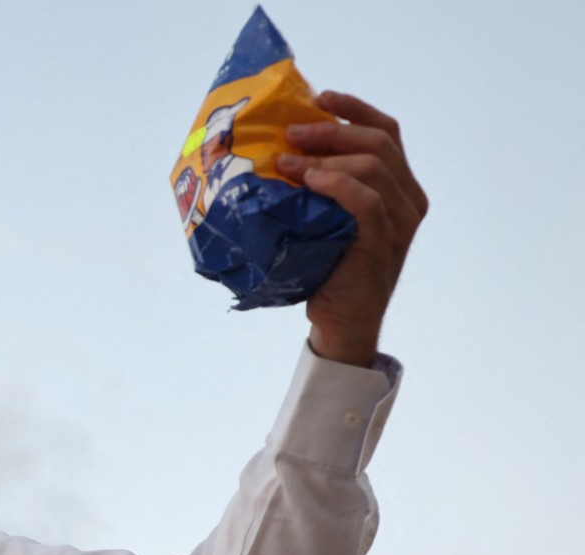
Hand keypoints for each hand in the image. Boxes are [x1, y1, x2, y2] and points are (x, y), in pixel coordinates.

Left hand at [278, 91, 428, 365]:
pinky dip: (336, 182)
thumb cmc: (329, 268)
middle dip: (332, 128)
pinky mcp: (382, 242)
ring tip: (287, 160)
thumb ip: (324, 186)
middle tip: (291, 131)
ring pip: (373, 165)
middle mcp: (408, 199)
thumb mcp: (328, 218)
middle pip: (379, 141)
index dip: (355, 109)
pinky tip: (308, 180)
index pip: (387, 131)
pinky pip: (365, 199)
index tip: (321, 97)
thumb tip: (280, 150)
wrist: (342, 322)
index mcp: (400, 187)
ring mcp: (399, 221)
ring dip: (326, 155)